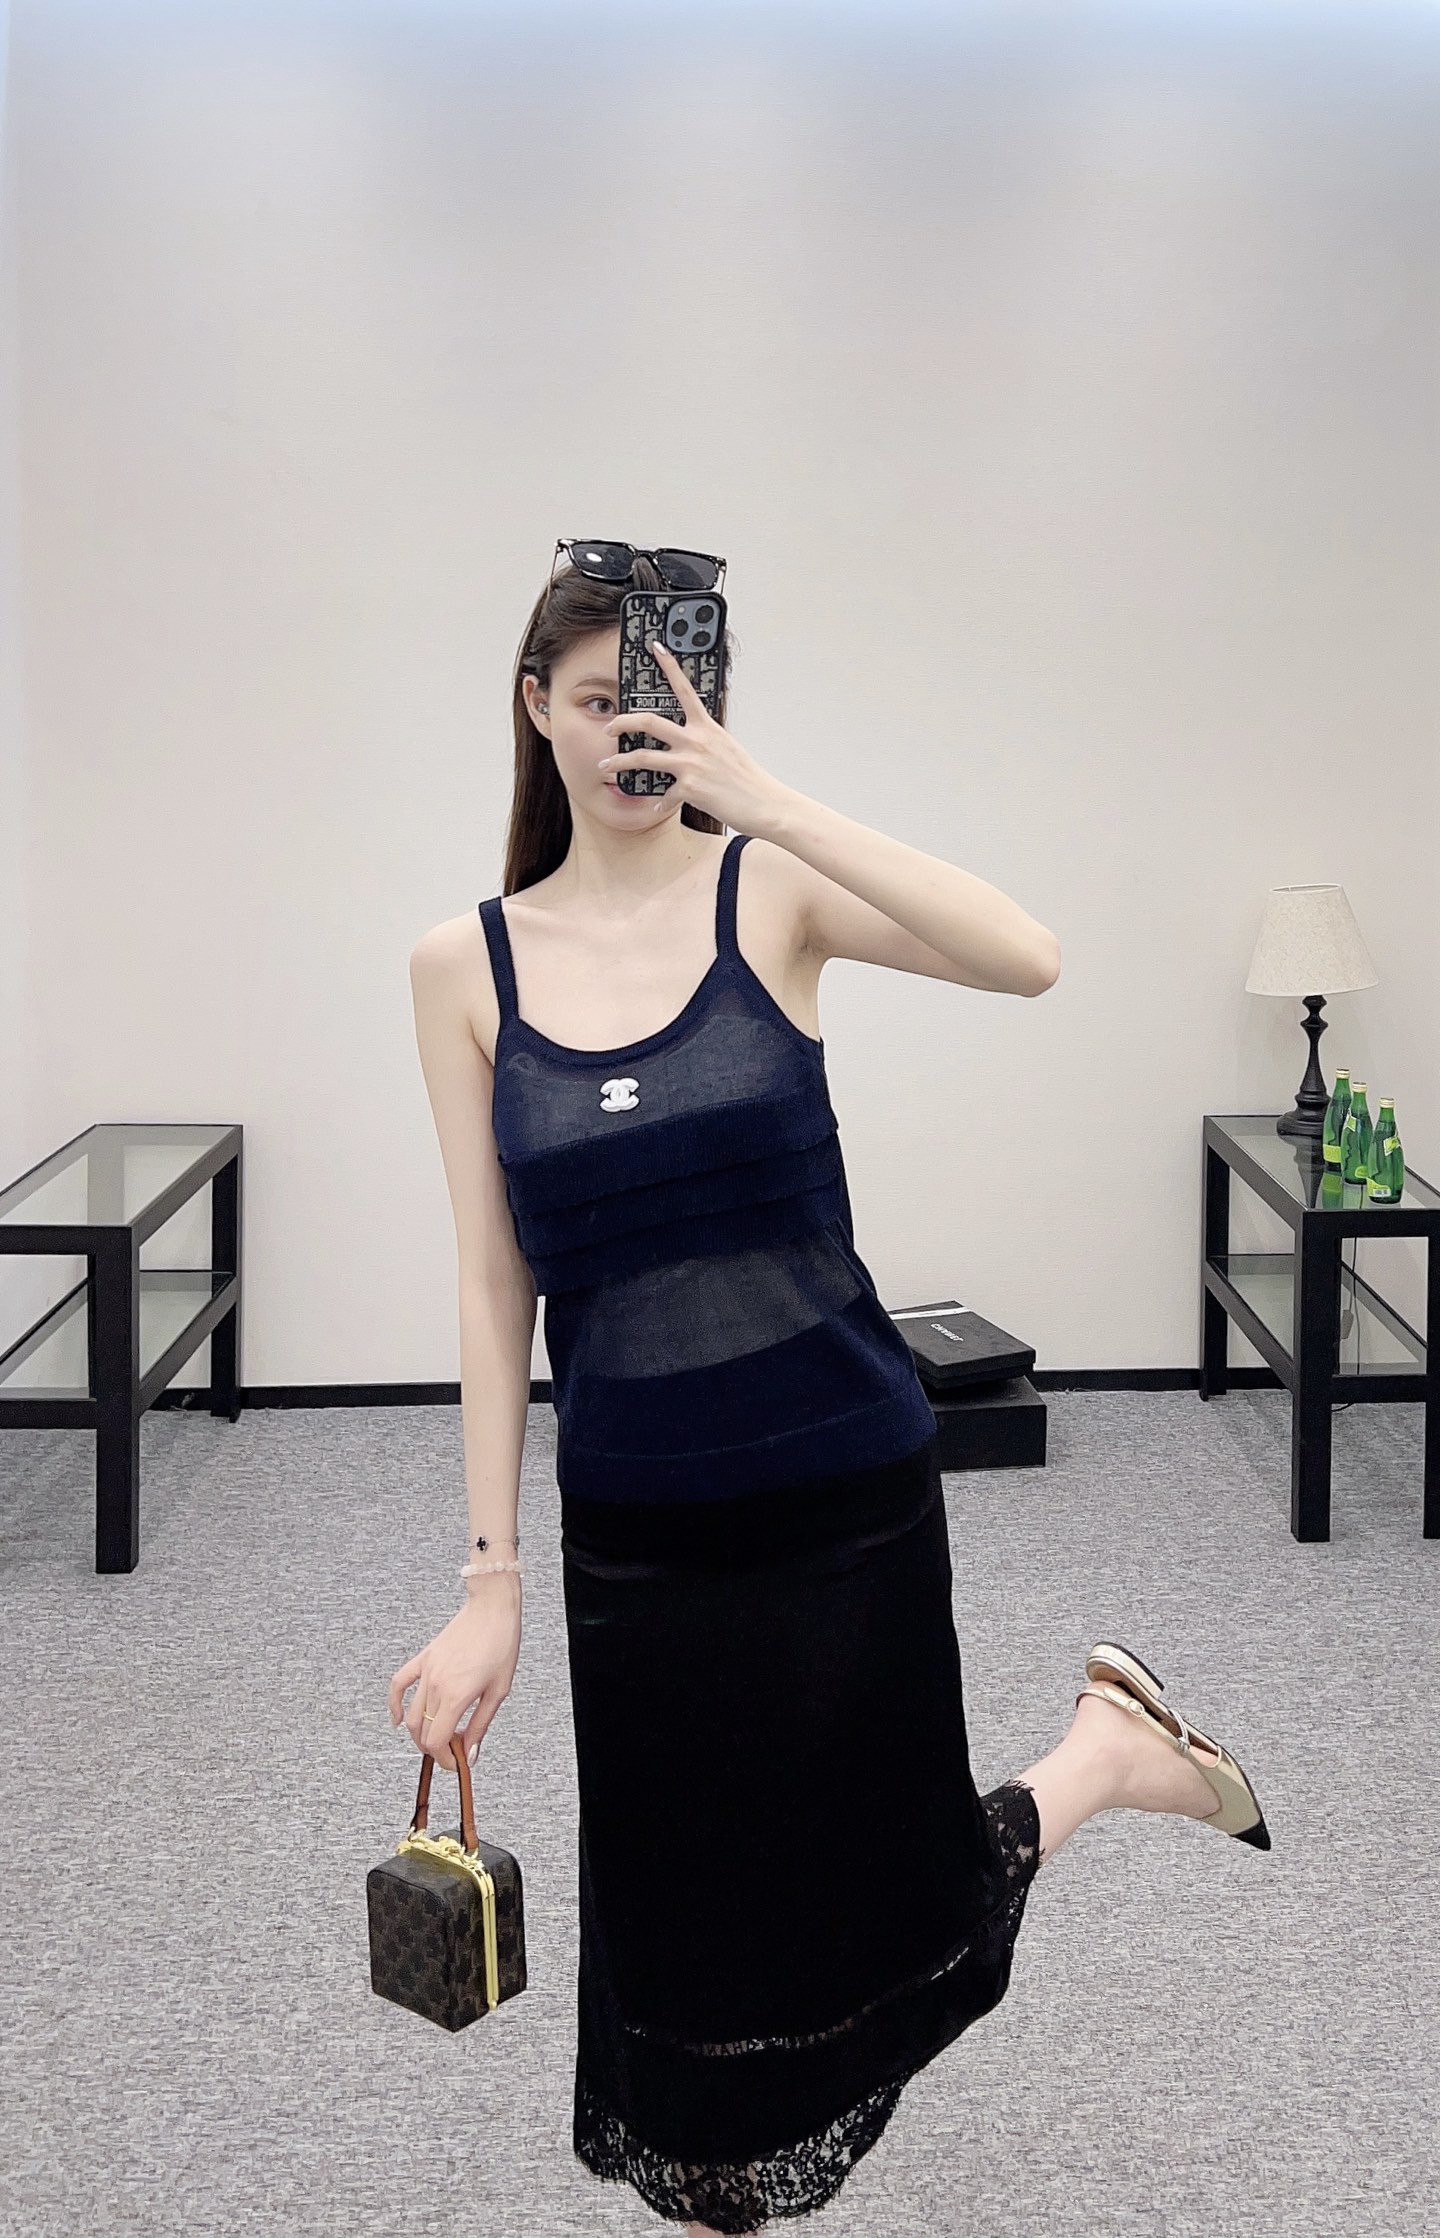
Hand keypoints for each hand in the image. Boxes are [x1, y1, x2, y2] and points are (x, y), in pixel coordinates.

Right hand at [387, 1578, 521, 1774]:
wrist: (492, 1609)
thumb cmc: (501, 1646)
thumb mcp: (499, 1691)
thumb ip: (481, 1725)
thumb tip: (470, 1754)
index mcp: (456, 1696)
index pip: (438, 1742)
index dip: (445, 1760)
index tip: (457, 1764)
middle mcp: (436, 1686)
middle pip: (423, 1732)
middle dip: (436, 1750)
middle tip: (453, 1752)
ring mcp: (426, 1671)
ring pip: (411, 1715)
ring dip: (420, 1735)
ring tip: (436, 1740)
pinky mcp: (423, 1658)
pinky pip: (399, 1684)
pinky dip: (395, 1705)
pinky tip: (397, 1720)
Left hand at [598, 638, 792, 834]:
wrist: (764, 803)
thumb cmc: (747, 778)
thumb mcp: (726, 747)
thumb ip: (704, 739)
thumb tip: (689, 739)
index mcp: (706, 727)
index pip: (684, 689)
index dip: (669, 666)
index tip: (656, 648)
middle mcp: (696, 741)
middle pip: (649, 721)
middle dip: (622, 722)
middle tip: (609, 727)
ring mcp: (691, 764)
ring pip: (642, 757)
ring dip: (619, 762)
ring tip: (606, 766)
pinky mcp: (689, 788)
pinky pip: (663, 795)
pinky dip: (658, 803)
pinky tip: (656, 807)